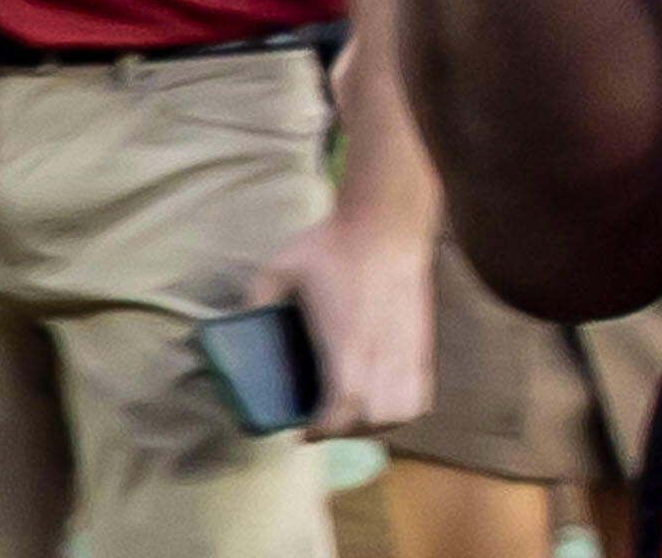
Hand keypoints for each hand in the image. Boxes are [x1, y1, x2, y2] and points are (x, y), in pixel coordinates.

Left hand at [258, 197, 433, 437]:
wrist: (385, 227)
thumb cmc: (329, 248)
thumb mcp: (279, 269)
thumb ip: (256, 301)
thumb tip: (239, 326)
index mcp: (347, 340)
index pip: (343, 405)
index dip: (324, 429)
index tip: (303, 435)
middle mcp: (382, 354)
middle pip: (373, 419)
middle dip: (345, 432)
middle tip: (319, 425)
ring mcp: (407, 353)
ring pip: (401, 414)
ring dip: (374, 426)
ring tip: (349, 419)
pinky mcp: (422, 348)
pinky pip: (420, 399)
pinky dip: (401, 413)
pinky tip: (380, 406)